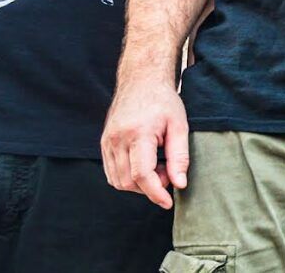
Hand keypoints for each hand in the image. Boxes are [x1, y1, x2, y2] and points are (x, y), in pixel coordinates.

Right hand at [100, 79, 189, 208]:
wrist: (141, 81)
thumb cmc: (164, 102)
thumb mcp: (179, 126)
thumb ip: (179, 157)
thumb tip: (180, 184)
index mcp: (138, 133)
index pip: (142, 174)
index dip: (156, 193)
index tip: (168, 203)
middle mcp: (117, 139)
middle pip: (129, 181)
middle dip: (150, 187)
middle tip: (168, 172)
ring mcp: (107, 142)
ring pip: (118, 181)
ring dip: (139, 184)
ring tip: (158, 166)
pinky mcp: (104, 143)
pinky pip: (112, 172)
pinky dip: (128, 177)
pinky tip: (144, 164)